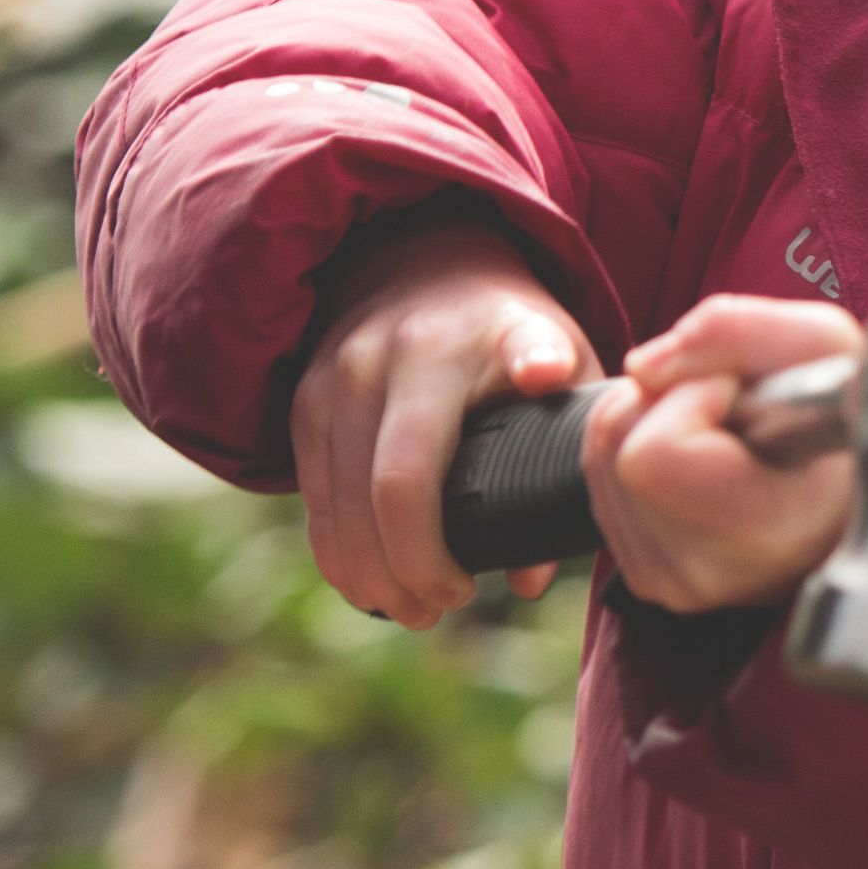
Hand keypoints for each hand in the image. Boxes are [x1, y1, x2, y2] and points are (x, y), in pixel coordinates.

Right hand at [289, 217, 595, 626]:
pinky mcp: (303, 400)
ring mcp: (331, 380)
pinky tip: (368, 583)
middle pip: (370, 500)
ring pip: (332, 504)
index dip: (429, 547)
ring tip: (411, 610)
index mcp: (448, 355)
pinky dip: (336, 549)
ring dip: (365, 573)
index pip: (412, 472)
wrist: (428, 258)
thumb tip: (530, 576)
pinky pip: (311, 493)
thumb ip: (561, 452)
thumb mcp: (563, 361)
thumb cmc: (511, 329)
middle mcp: (378, 362)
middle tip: (440, 610)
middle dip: (402, 574)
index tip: (471, 588)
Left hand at [583, 292, 867, 614]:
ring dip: (650, 419)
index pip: (655, 454)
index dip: (693, 395)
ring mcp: (671, 584)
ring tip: (722, 434)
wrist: (859, 495)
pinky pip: (600, 483)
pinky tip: (700, 460)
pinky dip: (640, 449)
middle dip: (666, 399)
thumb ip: (736, 330)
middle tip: (734, 411)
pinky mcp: (648, 577)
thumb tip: (641, 367)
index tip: (747, 397)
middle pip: (618, 444)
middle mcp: (709, 575)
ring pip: (601, 457)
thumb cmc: (849, 419)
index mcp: (765, 532)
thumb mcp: (825, 347)